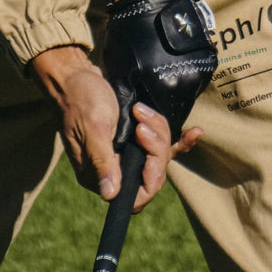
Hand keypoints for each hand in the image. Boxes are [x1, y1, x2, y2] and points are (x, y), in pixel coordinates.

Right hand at [30, 45, 201, 210]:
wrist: (75, 75)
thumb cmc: (80, 99)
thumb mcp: (93, 127)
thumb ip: (102, 160)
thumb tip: (109, 194)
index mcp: (98, 174)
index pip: (136, 195)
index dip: (150, 178)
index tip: (147, 152)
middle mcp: (113, 169)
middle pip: (152, 175)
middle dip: (155, 147)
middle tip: (141, 120)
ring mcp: (125, 154)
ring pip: (159, 157)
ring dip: (160, 133)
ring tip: (142, 110)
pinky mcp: (134, 139)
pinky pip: (162, 146)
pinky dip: (180, 140)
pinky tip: (195, 132)